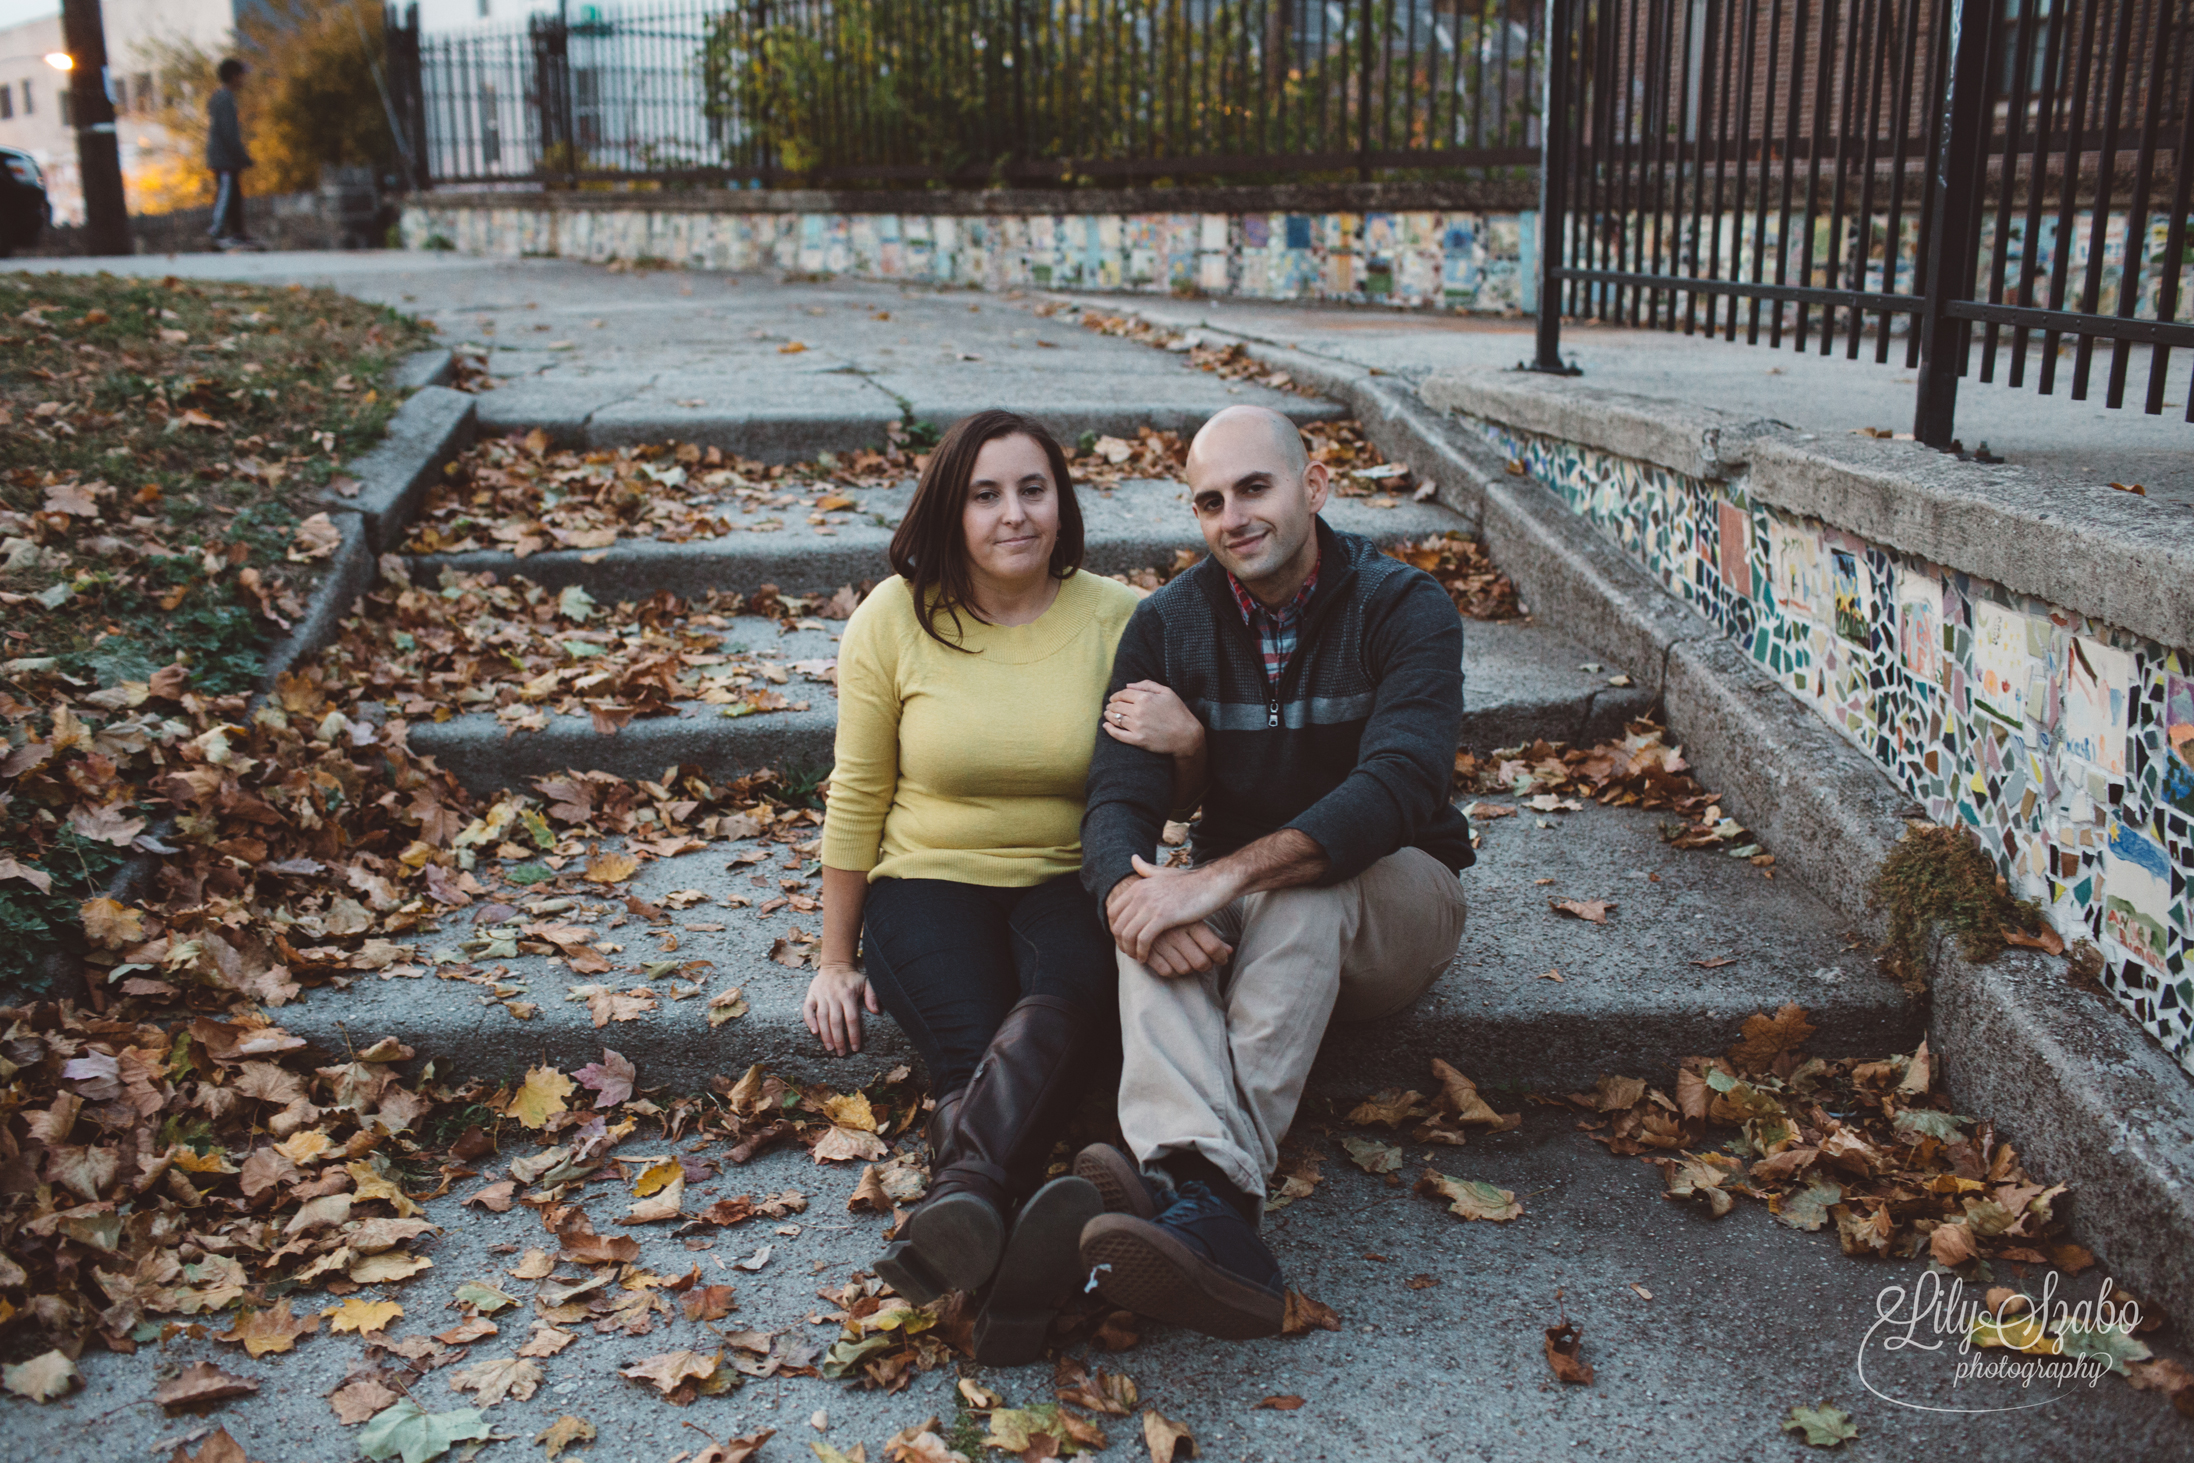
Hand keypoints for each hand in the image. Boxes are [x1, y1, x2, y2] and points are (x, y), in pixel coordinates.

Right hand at [803, 961, 878, 1055]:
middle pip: (836, 1022)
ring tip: (829, 1048)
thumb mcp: (867, 982)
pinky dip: (809, 1020)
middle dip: (838, 1039)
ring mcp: (821, 995)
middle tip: (841, 1053)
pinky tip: (814, 1032)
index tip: (855, 1048)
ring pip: (822, 1018)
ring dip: (825, 1035)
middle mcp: (834, 996)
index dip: (854, 1035)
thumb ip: (872, 996)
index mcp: (848, 995)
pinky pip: (808, 1009)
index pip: (852, 1019)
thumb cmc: (853, 977)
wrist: (835, 963)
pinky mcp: (812, 994)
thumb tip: (876, 1011)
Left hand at [1102, 680, 1203, 756]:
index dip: (1116, 695)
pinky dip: (1109, 729)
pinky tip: (1105, 726)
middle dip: (1111, 705)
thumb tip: (1128, 685)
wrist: (1186, 736)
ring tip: (1107, 714)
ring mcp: (1137, 726)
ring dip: (1109, 715)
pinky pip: (1118, 734)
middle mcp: (1138, 711)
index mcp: (1145, 698)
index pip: (1123, 694)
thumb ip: (1147, 684)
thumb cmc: (1178, 712)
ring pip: (1115, 719)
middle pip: (1117, 706)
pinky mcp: (1137, 740)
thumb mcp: (1167, 692)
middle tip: (1109, 706)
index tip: (1114, 698)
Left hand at [1105, 854, 1237, 963]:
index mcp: (1139, 885)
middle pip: (1117, 925)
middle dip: (1121, 942)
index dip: (1115, 928)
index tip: (1124, 939)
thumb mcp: (1164, 873)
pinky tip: (1146, 958)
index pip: (1113, 911)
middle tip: (1129, 952)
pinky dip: (1142, 952)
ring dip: (1130, 950)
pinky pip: (1143, 940)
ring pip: (1128, 934)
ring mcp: (1151, 904)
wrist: (1212, 884)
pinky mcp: (1163, 916)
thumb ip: (1146, 869)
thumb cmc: (1191, 882)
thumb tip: (1132, 858)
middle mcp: (1141, 893)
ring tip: (1138, 957)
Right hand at [1142, 921, 1233, 978]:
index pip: (1213, 948)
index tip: (1222, 959)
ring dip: (1188, 969)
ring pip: (1184, 969)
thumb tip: (1230, 951)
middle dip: (1206, 966)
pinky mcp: (1147, 949)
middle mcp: (1177, 931)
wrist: (1141, 901)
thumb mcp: (1194, 919)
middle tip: (1205, 962)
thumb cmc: (1175, 912)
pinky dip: (1171, 971)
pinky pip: (1166, 971)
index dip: (1221, 958)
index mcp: (1191, 921)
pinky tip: (1172, 963)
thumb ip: (1212, 936)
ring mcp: (1161, 941)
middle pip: (1201, 962)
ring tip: (1187, 961)